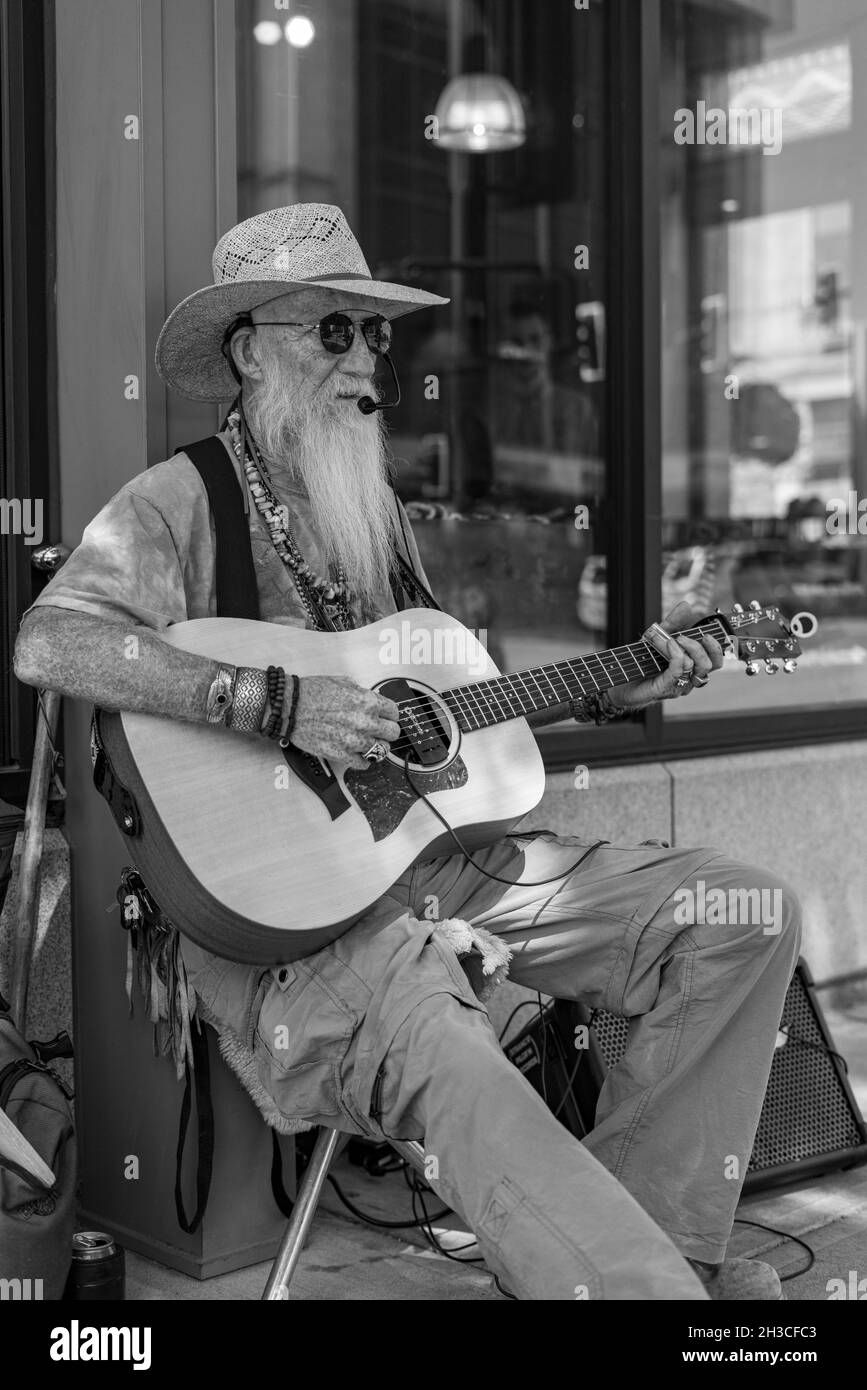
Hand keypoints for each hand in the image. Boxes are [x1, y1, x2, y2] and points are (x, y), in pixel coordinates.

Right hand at [289, 676, 401, 769]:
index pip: (395, 712)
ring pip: (382, 751)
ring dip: (376, 746)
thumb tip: (374, 700)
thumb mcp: (343, 682)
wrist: (289, 707)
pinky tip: (357, 753)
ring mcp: (354, 740)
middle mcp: (364, 721)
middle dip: (386, 731)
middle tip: (378, 731)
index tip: (385, 717)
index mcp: (367, 701)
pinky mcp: (341, 754)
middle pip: (393, 733)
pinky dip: (363, 760)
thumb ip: (363, 693)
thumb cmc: (311, 692)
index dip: (389, 714)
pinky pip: (364, 764)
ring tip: (368, 743)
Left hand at [606, 602, 724, 709]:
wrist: (620, 678)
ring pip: (697, 667)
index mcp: (693, 666)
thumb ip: (673, 623)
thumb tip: (686, 605)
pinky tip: (670, 644)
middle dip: (703, 646)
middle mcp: (690, 677)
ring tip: (674, 638)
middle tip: (686, 635)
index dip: (718, 646)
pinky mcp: (666, 688)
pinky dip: (677, 655)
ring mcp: (679, 685)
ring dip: (687, 648)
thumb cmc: (642, 660)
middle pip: (711, 664)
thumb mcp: (659, 637)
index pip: (716, 659)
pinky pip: (679, 671)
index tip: (710, 632)